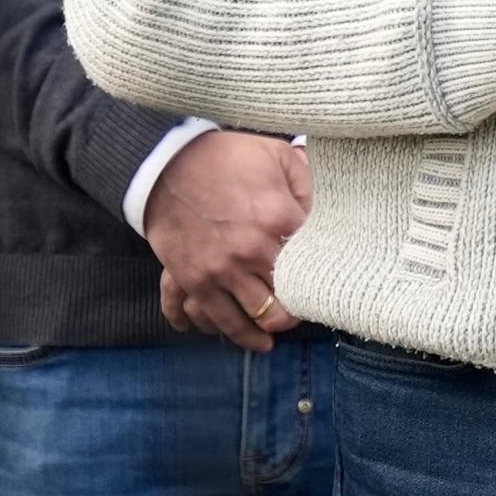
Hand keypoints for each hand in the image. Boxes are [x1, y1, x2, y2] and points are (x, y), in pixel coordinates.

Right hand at [144, 129, 308, 351]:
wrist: (165, 162)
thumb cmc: (226, 157)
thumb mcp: (277, 156)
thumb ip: (308, 185)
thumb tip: (330, 211)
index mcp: (278, 219)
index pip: (314, 263)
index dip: (322, 274)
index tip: (324, 279)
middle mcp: (251, 251)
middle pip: (287, 300)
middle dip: (296, 310)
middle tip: (301, 308)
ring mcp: (220, 270)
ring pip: (254, 319)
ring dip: (268, 331)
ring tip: (274, 334)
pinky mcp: (193, 280)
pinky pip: (214, 319)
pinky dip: (232, 334)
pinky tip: (248, 339)